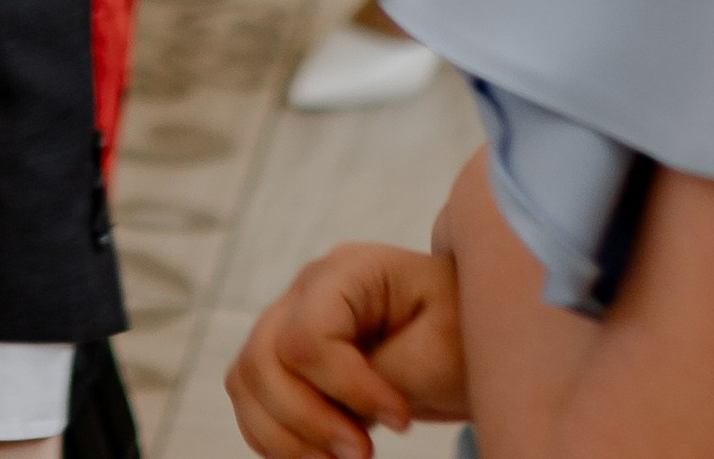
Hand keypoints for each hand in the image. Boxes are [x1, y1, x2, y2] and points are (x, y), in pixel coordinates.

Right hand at [227, 239, 466, 453]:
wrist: (466, 336)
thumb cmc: (463, 332)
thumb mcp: (446, 350)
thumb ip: (391, 374)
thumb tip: (343, 414)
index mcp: (347, 272)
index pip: (306, 336)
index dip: (347, 390)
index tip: (402, 422)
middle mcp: (306, 292)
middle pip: (262, 359)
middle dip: (309, 421)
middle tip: (365, 453)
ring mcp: (290, 323)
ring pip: (247, 382)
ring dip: (288, 437)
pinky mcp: (287, 361)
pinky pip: (253, 402)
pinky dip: (276, 440)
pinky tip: (321, 456)